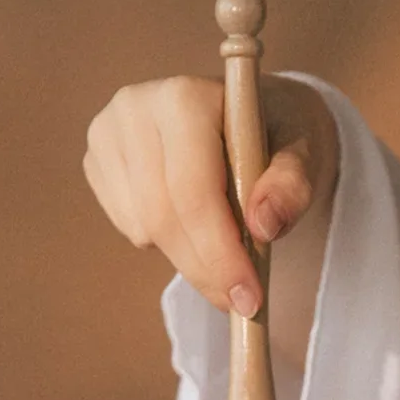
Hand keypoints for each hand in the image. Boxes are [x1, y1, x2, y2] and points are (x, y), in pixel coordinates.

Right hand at [83, 66, 338, 367]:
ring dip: (187, 254)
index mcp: (185, 97)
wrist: (245, 114)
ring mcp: (107, 133)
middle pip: (162, 216)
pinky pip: (127, 226)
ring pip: (143, 228)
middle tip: (240, 301)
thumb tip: (264, 225)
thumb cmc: (276, 134)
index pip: (192, 191)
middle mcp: (135, 107)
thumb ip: (291, 187)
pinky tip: (190, 217)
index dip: (219, 252)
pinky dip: (164, 240)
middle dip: (205, 268)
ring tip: (224, 242)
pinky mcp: (96, 159)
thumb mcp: (303, 154)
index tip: (248, 298)